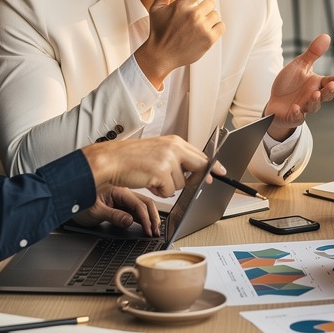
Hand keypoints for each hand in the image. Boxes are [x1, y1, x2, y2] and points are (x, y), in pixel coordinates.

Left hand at [72, 185, 160, 235]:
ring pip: (142, 206)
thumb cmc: (79, 203)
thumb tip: (129, 221)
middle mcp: (123, 192)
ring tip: (154, 229)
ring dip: (150, 217)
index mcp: (118, 190)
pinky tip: (146, 225)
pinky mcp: (120, 204)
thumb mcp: (95, 211)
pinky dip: (143, 217)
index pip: (138, 204)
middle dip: (153, 217)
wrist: (68, 199)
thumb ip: (113, 216)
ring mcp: (122, 198)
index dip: (146, 218)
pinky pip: (135, 210)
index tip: (149, 230)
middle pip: (145, 202)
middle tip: (156, 231)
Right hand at [81, 134, 213, 198]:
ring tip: (152, 178)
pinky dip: (159, 191)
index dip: (211, 166)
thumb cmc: (132, 159)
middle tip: (179, 181)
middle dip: (194, 179)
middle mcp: (174, 148)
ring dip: (168, 186)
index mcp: (174, 141)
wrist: (112, 160)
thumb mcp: (158, 153)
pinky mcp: (161, 172)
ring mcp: (169, 160)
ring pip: (182, 183)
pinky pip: (169, 191)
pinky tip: (148, 182)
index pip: (201, 155)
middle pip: (198, 168)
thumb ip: (177, 160)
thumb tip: (195, 174)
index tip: (221, 172)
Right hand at [137, 0, 227, 87]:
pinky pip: (221, 26)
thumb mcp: (157, 10)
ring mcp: (202, 27)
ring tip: (196, 28)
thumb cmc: (159, 31)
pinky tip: (204, 34)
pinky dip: (216, 29)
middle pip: (211, 2)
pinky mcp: (209, 39)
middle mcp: (193, 14)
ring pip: (216, 15)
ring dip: (210, 19)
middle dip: (205, 8)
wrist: (161, 56)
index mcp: (181, 5)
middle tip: (193, 19)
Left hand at [264, 33, 333, 138]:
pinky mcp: (293, 117)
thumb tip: (326, 36)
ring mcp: (304, 108)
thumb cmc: (291, 83)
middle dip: (328, 91)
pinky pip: (297, 117)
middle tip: (331, 85)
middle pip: (325, 96)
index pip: (329, 82)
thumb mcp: (300, 65)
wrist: (276, 102)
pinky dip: (298, 114)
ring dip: (314, 101)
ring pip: (313, 107)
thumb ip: (313, 53)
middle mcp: (313, 96)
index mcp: (316, 84)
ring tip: (314, 94)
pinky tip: (296, 108)